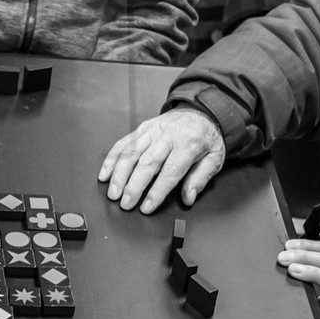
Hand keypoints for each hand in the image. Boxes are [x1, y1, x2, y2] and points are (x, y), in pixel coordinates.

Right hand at [98, 107, 225, 212]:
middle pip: (147, 162)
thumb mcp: (214, 159)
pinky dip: (112, 159)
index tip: (146, 207)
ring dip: (119, 174)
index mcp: (189, 144)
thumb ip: (200, 179)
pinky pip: (124, 143)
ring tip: (113, 192)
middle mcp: (168, 136)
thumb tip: (187, 198)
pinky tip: (105, 174)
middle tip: (125, 203)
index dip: (156, 191)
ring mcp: (153, 131)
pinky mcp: (143, 128)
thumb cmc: (207, 138)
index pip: (170, 171)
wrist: (202, 111)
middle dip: (134, 186)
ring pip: (132, 152)